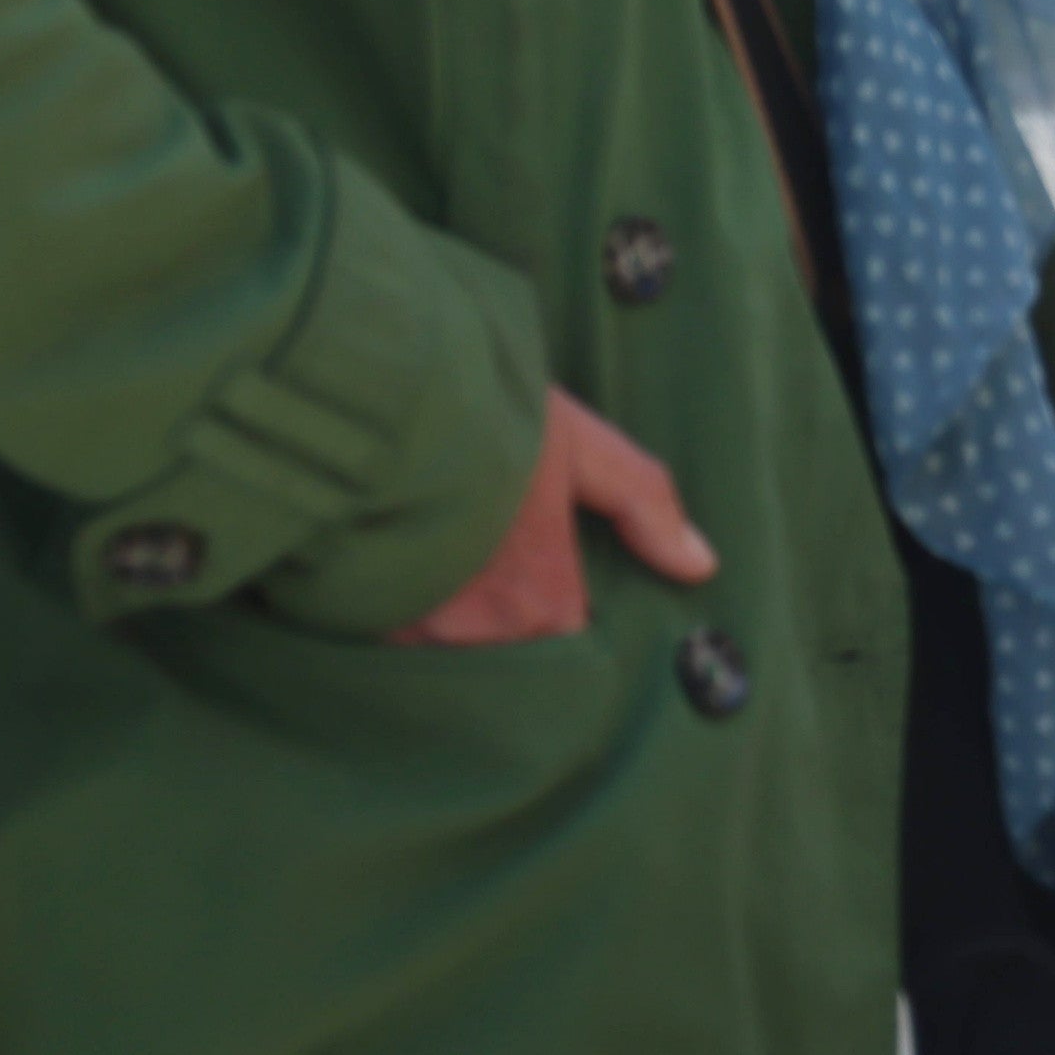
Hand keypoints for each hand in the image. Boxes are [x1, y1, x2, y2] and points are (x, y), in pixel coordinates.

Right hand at [393, 388, 715, 646]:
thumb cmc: (479, 420)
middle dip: (505, 616)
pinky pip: (390, 639)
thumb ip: (643, 503)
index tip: (548, 567)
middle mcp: (479, 638)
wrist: (362, 406)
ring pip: (449, 647)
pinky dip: (399, 610)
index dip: (561, 601)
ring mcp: (411, 640)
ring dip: (449, 615)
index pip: (568, 635)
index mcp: (541, 601)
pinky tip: (397, 562)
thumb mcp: (579, 445)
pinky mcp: (355, 626)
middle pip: (508, 648)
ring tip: (446, 558)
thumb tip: (699, 564)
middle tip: (493, 559)